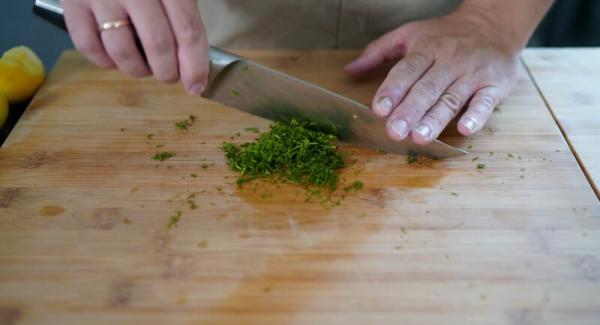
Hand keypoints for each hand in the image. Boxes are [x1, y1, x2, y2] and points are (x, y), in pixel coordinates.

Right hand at [63, 0, 208, 94]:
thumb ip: (182, 11)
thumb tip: (194, 59)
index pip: (188, 30)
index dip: (195, 65)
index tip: (197, 86)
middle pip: (158, 45)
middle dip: (168, 72)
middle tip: (169, 76)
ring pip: (122, 51)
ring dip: (138, 70)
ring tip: (144, 66)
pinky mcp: (72, 3)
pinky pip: (88, 47)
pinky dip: (105, 62)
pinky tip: (115, 57)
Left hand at [345, 8, 520, 144]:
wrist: (494, 24)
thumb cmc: (444, 34)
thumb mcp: (409, 34)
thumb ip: (378, 52)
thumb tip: (348, 71)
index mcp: (426, 49)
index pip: (406, 71)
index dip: (393, 90)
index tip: (380, 109)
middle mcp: (449, 61)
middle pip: (427, 88)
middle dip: (410, 111)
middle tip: (394, 132)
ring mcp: (473, 74)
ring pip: (451, 99)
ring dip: (435, 119)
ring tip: (419, 137)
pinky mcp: (495, 85)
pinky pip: (486, 102)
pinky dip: (477, 115)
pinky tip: (465, 129)